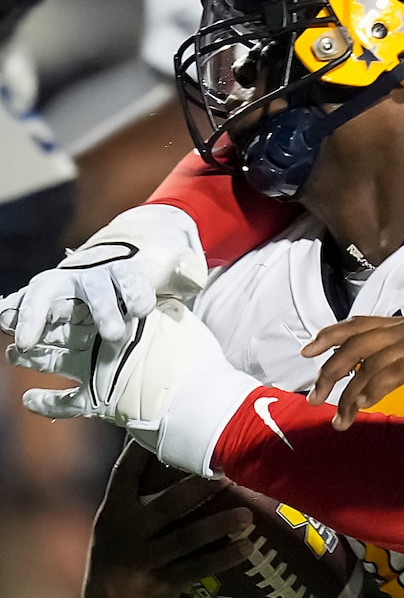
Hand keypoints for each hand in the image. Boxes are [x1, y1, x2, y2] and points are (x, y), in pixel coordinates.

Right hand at [1, 210, 206, 355]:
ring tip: (25, 339)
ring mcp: (66, 287)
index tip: (144, 310)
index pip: (130, 277)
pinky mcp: (51, 301)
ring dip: (36, 315)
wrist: (128, 257)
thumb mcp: (173, 268)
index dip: (136, 292)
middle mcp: (92, 276)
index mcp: (124, 270)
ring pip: (48, 294)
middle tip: (114, 335)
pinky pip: (28, 304)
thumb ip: (183, 270)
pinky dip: (16, 312)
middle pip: (94, 289)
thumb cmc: (152, 271)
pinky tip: (5, 323)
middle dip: (102, 310)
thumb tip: (192, 272)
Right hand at [83, 443, 255, 597]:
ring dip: (220, 525)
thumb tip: (179, 459)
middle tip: (228, 472)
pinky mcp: (160, 583)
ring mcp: (143, 558)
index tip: (169, 426)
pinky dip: (224, 558)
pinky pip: (198, 568)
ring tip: (248, 514)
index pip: (126, 473)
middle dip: (199, 488)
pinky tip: (247, 549)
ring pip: (187, 538)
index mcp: (114, 511)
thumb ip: (141, 498)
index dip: (144, 450)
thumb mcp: (118, 525)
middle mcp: (127, 532)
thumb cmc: (125, 556)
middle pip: (167, 505)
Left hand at [304, 316, 403, 426]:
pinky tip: (362, 407)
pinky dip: (373, 389)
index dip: (330, 336)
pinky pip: (393, 372)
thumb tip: (378, 377)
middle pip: (356, 342)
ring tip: (338, 417)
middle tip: (315, 397)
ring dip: (348, 392)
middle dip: (330, 371)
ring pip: (370, 362)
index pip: (360, 324)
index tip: (307, 353)